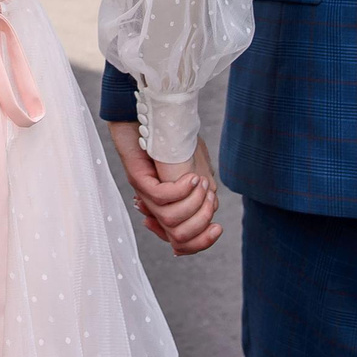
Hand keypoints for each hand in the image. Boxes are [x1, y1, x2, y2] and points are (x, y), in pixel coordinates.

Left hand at [107, 121, 222, 255]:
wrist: (150, 113)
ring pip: (170, 220)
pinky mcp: (138, 179)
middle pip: (178, 238)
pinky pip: (160, 198)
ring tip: (200, 181)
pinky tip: (192, 177)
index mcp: (169, 207)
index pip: (182, 244)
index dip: (201, 243)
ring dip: (193, 204)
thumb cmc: (174, 140)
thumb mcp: (197, 169)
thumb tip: (212, 211)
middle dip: (201, 223)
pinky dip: (181, 190)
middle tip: (209, 198)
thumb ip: (203, 192)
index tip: (218, 228)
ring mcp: (145, 193)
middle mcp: (155, 205)